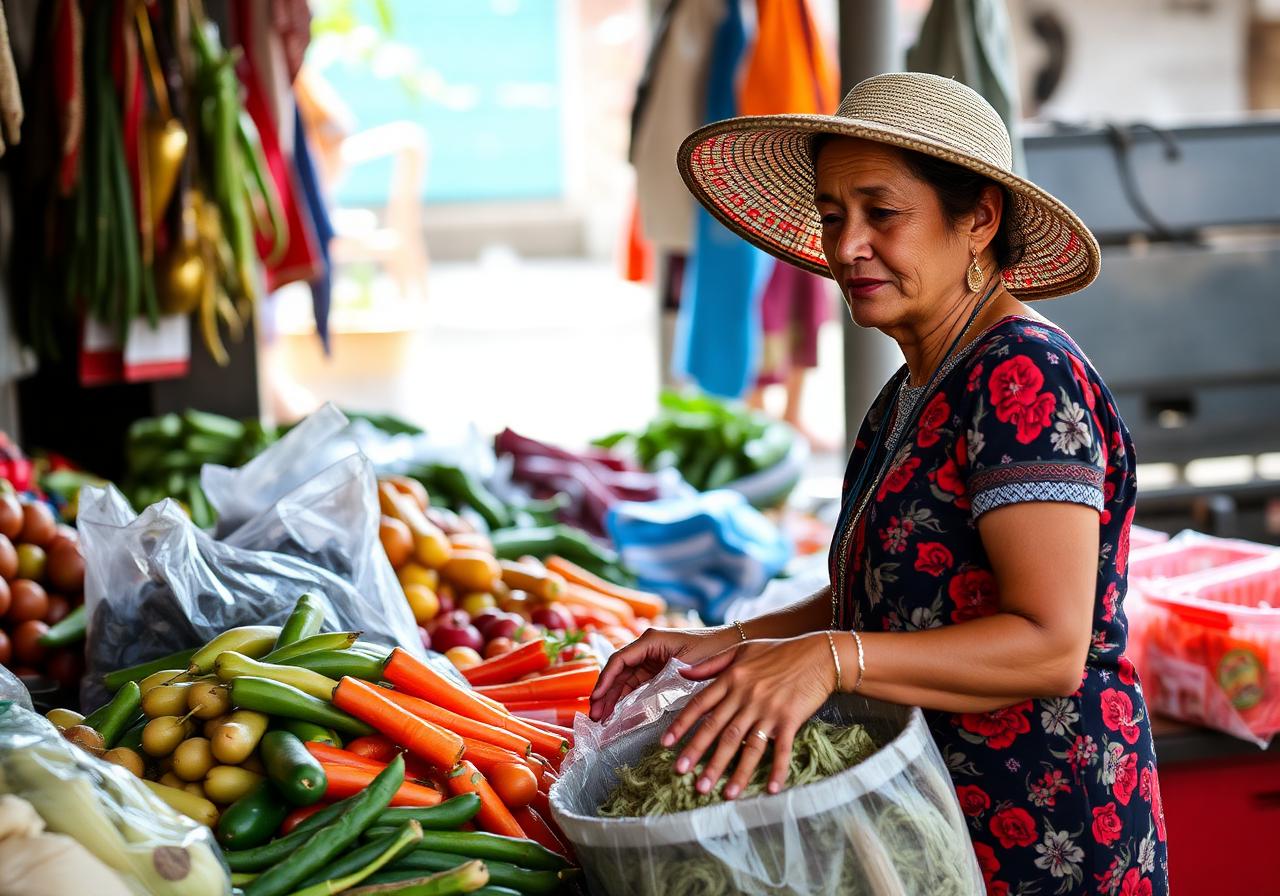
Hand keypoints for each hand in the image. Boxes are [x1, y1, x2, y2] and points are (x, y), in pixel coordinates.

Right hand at [589, 626, 741, 721]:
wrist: (733, 647)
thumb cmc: (713, 651)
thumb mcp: (688, 666)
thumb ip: (664, 680)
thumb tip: (641, 703)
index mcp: (651, 640)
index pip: (619, 660)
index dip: (605, 681)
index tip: (596, 700)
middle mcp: (647, 647)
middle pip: (618, 672)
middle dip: (605, 694)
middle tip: (595, 717)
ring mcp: (652, 658)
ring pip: (625, 680)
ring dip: (612, 699)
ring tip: (602, 720)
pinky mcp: (658, 670)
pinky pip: (636, 684)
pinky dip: (626, 699)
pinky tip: (618, 714)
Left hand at [661, 634, 834, 798]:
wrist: (819, 654)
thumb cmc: (780, 651)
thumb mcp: (742, 650)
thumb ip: (711, 663)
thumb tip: (682, 671)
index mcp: (732, 679)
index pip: (700, 705)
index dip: (681, 725)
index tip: (666, 744)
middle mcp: (746, 696)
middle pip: (718, 729)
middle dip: (698, 754)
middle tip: (681, 774)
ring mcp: (768, 710)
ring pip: (745, 744)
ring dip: (732, 770)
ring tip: (718, 792)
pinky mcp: (790, 720)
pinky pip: (782, 750)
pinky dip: (777, 770)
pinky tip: (770, 789)